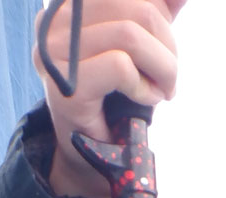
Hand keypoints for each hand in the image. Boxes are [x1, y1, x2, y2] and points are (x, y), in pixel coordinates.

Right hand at [34, 0, 185, 197]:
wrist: (93, 154)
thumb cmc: (115, 98)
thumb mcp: (138, 46)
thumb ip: (155, 12)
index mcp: (71, 5)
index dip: (159, 11)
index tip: (166, 41)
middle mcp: (56, 22)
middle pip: (137, 8)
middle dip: (167, 45)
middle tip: (168, 76)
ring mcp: (56, 53)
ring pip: (131, 35)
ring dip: (162, 68)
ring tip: (161, 89)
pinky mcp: (68, 84)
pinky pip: (121, 67)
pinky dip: (143, 86)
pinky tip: (142, 99)